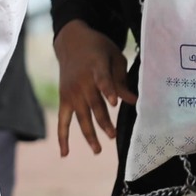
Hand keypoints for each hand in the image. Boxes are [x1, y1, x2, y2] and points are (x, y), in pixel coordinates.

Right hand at [54, 19, 134, 156]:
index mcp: (96, 66)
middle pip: (94, 105)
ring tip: (98, 150)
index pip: (102, 80)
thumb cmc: (98, 49)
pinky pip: (63, 121)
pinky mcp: (65, 99)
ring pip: (81, 117)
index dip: (108, 91)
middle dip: (103, 121)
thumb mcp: (114, 56)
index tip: (114, 103)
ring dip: (90, 134)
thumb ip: (121, 79)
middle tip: (113, 135)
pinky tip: (65, 154)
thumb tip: (133, 101)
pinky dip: (63, 137)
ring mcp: (72, 92)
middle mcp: (82, 81)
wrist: (71, 41)